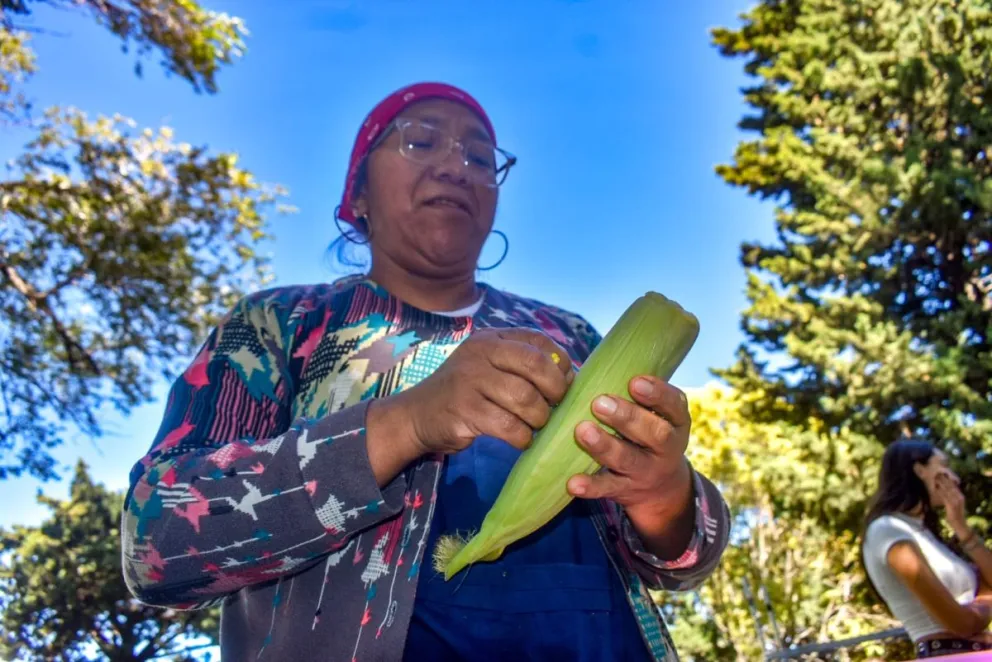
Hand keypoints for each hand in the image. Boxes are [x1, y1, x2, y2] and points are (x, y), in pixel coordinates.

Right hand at [385, 328, 572, 456]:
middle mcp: (480, 353)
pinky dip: (523, 437)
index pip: (538, 341)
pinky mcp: (464, 410)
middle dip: (555, 389)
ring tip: (534, 425)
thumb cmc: (465, 393)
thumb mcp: (490, 368)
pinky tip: (520, 439)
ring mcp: (470, 380)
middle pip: (536, 365)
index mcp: (491, 339)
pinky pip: (509, 425)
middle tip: (555, 407)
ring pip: (525, 398)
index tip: (564, 384)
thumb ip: (524, 366)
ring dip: (539, 418)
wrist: (417, 416)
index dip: (560, 364)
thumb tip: (573, 376)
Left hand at [566, 375, 692, 532]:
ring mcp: (647, 471)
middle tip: (599, 403)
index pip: (675, 405)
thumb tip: (594, 366)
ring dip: (605, 446)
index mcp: (677, 422)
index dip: (657, 394)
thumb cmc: (646, 433)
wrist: (661, 488)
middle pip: (655, 434)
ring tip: (582, 431)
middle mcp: (667, 448)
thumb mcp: (654, 414)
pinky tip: (573, 483)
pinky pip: (608, 488)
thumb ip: (634, 394)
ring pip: (629, 460)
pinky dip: (591, 486)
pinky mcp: (626, 490)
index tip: (634, 382)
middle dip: (627, 417)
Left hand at [935, 471, 967, 532]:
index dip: (948, 479)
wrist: (960, 524)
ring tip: (935, 478)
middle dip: (944, 479)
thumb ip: (951, 498)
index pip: (954, 486)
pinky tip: (935, 488)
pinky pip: (945, 497)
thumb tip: (945, 492)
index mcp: (961, 497)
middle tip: (937, 473)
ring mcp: (956, 501)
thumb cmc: (955, 515)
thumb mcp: (954, 505)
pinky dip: (940, 492)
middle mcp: (959, 497)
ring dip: (941, 484)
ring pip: (947, 490)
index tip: (942, 474)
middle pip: (951, 486)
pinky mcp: (952, 505)